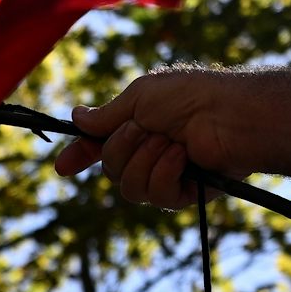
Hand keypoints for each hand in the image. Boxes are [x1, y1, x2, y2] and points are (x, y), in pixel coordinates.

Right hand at [53, 70, 244, 209]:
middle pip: (110, 168)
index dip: (80, 156)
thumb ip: (107, 115)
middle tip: (146, 128)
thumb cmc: (189, 96)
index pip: (100, 147)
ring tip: (173, 142)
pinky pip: (156, 195)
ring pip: (129, 187)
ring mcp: (167, 175)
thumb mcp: (139, 97)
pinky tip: (185, 158)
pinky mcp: (185, 194)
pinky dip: (167, 172)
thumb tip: (77, 117)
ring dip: (147, 160)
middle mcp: (149, 152)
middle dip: (122, 147)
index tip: (62, 166)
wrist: (228, 114)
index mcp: (137, 126)